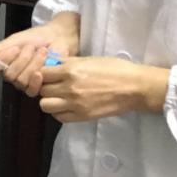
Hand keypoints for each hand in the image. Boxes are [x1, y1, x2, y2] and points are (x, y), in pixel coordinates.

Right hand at [0, 11, 79, 96]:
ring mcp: (25, 81)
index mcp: (4, 61)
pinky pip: (31, 90)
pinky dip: (36, 81)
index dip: (4, 59)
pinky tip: (40, 72)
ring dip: (32, 65)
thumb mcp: (16, 40)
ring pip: (20, 81)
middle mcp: (13, 73)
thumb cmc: (38, 37)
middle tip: (30, 48)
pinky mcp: (38, 87)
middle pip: (9, 75)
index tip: (15, 48)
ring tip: (41, 53)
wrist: (58, 38)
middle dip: (22, 60)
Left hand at [38, 56, 169, 122]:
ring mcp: (75, 104)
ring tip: (59, 97)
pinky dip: (59, 112)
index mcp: (71, 70)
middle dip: (45, 87)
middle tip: (54, 85)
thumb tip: (51, 64)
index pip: (41, 73)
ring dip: (50, 100)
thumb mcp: (89, 59)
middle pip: (41, 90)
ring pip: (45, 105)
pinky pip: (59, 117)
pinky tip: (67, 106)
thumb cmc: (115, 69)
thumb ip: (68, 63)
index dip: (43, 73)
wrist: (135, 88)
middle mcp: (70, 88)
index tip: (49, 74)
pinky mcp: (82, 116)